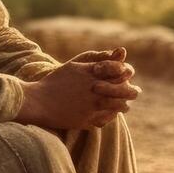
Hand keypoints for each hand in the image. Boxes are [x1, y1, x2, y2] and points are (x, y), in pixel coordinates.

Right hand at [15, 47, 139, 129]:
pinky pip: (107, 120)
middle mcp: (93, 89)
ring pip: (119, 107)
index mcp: (91, 73)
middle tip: (135, 92)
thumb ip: (99, 58)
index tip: (127, 74)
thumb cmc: (57, 81)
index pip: (120, 71)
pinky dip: (111, 116)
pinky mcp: (86, 121)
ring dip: (124, 105)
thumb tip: (122, 51)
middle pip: (124, 90)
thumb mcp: (76, 65)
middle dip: (131, 91)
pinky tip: (111, 113)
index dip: (126, 73)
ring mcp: (90, 106)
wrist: (38, 102)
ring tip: (125, 104)